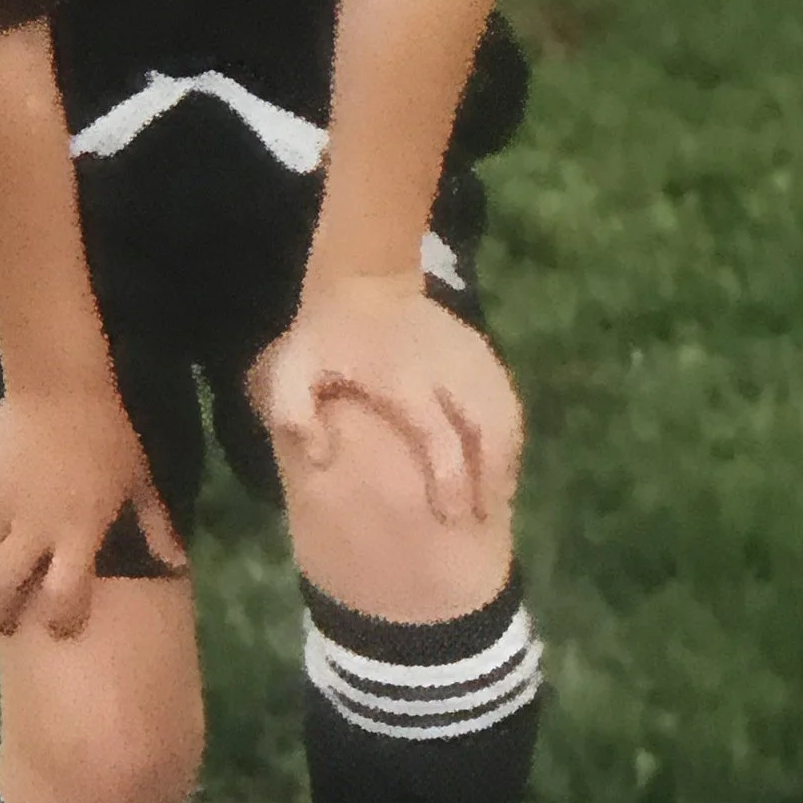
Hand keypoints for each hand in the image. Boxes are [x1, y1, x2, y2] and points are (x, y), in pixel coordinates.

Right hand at [0, 377, 186, 638]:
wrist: (60, 382)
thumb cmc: (108, 433)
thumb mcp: (139, 480)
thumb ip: (154, 525)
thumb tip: (177, 565)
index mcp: (77, 533)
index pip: (62, 597)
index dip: (60, 620)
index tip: (60, 628)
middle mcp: (33, 528)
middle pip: (2, 588)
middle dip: (1, 612)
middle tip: (8, 619)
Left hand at [245, 273, 522, 528]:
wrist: (362, 282)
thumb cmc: (325, 339)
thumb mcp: (291, 368)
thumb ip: (294, 413)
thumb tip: (321, 457)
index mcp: (399, 374)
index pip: (437, 429)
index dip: (450, 474)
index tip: (451, 514)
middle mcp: (445, 365)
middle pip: (487, 424)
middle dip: (492, 475)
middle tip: (484, 521)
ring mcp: (470, 356)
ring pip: (506, 414)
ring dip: (506, 462)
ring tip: (495, 504)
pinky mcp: (484, 353)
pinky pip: (509, 402)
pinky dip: (510, 440)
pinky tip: (498, 471)